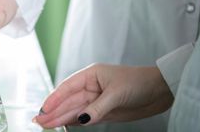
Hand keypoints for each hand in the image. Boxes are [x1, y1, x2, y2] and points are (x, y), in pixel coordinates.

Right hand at [33, 64, 172, 128]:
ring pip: (75, 110)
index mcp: (91, 75)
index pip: (67, 87)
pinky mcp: (104, 112)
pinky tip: (63, 124)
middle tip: (39, 121)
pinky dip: (73, 122)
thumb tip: (80, 119)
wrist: (160, 90)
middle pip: (68, 101)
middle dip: (53, 111)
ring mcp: (97, 100)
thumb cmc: (139, 82)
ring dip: (60, 118)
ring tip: (45, 125)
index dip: (54, 98)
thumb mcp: (117, 93)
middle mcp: (91, 87)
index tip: (44, 109)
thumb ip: (97, 108)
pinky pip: (84, 117)